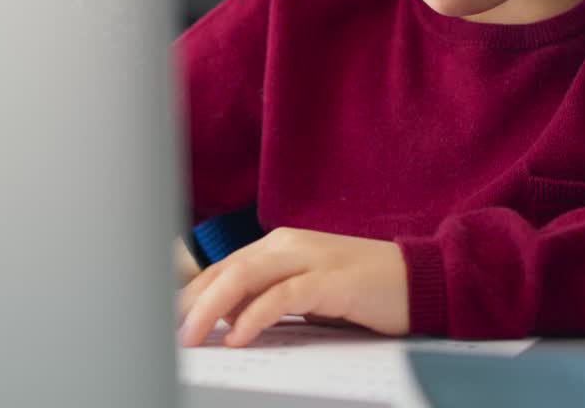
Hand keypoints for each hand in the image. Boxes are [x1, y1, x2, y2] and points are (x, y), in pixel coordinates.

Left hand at [177, 228, 409, 347]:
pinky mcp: (331, 281)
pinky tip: (240, 335)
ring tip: (194, 338)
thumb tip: (222, 321)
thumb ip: (266, 300)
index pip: (221, 269)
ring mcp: (309, 259)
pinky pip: (283, 297)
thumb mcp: (304, 295)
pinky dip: (256, 316)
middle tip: (169, 335)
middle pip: (225, 271)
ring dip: (212, 309)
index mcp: (277, 246)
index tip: (166, 322)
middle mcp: (287, 245)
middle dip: (190, 304)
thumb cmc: (360, 291)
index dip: (190, 296)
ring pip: (245, 278)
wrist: (418, 280)